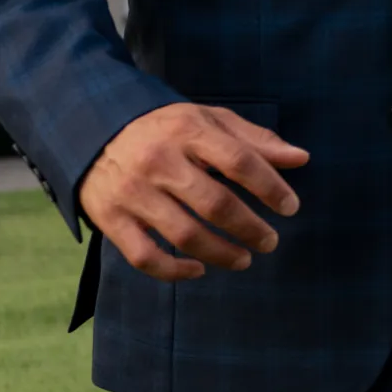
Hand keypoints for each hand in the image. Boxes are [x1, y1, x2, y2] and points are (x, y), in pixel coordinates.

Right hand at [79, 102, 307, 281]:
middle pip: (215, 204)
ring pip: (185, 235)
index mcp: (186, 131)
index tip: (290, 207)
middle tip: (271, 241)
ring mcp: (132, 193)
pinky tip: (199, 270)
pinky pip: (145, 256)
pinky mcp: (110, 219)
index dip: (270, 187)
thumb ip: (254, 140)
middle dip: (251, 228)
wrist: (90, 128)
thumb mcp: (207, 120)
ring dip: (222, 253)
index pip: (238, 161)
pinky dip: (175, 271)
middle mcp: (158, 161)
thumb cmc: (163, 128)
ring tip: (245, 259)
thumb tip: (301, 159)